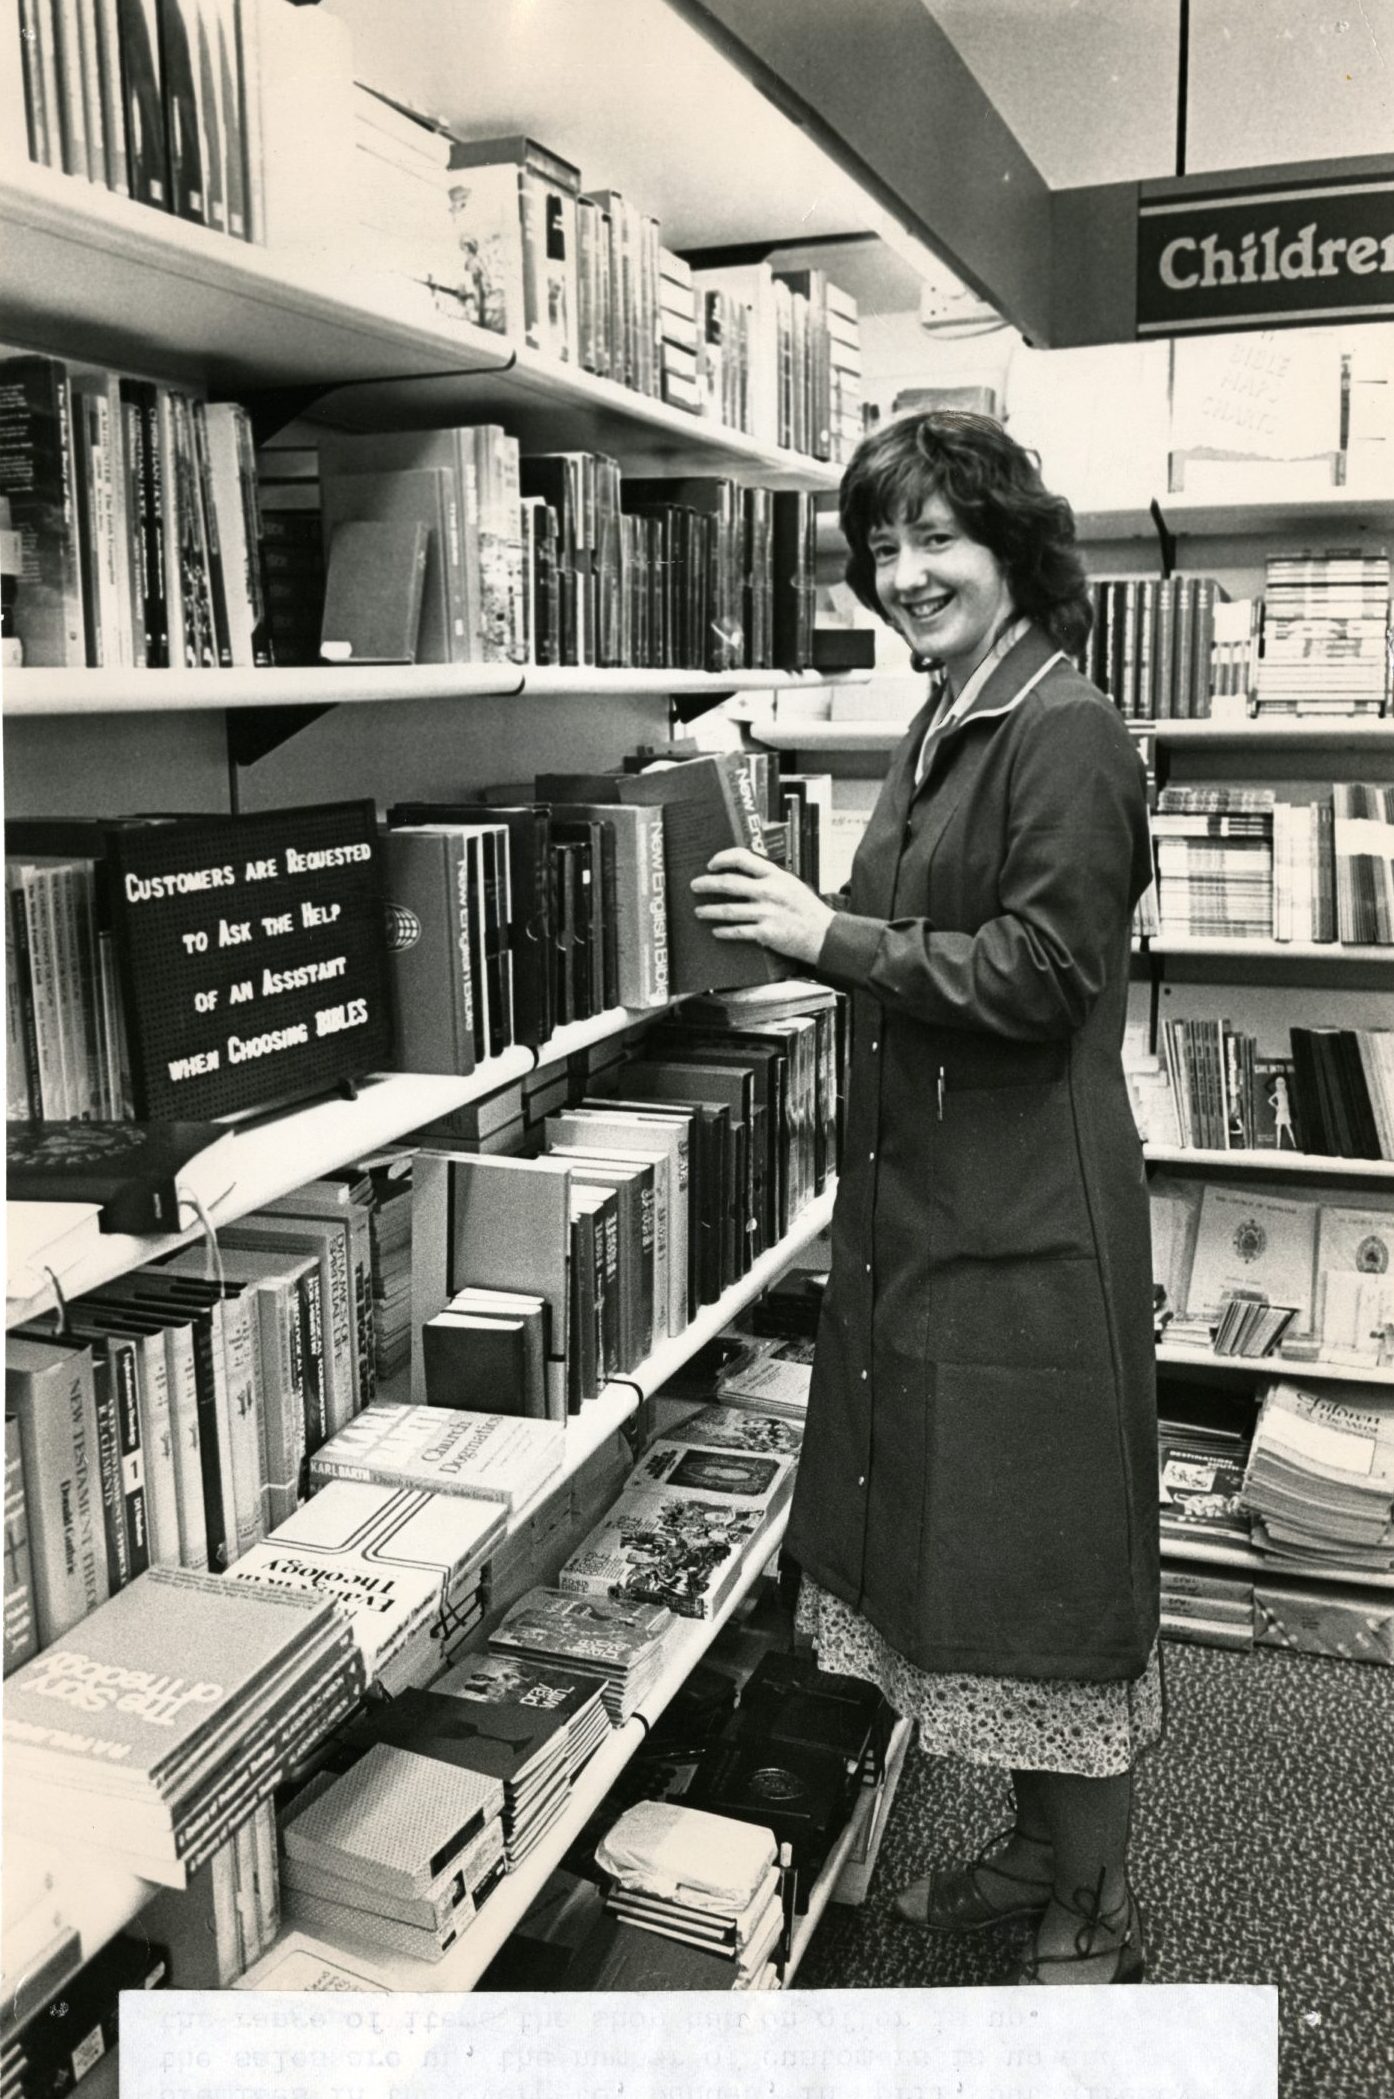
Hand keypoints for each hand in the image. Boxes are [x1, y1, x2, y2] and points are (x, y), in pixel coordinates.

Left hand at [691, 848, 834, 967]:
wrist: (823, 934)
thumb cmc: (807, 909)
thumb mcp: (790, 884)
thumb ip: (769, 878)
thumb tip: (742, 873)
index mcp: (775, 875)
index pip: (742, 858)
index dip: (722, 858)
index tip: (711, 864)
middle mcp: (769, 891)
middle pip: (729, 884)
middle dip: (707, 884)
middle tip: (695, 886)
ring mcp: (766, 913)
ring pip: (729, 910)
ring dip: (709, 910)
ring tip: (699, 911)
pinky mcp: (766, 933)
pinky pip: (738, 931)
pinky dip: (724, 931)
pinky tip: (716, 931)